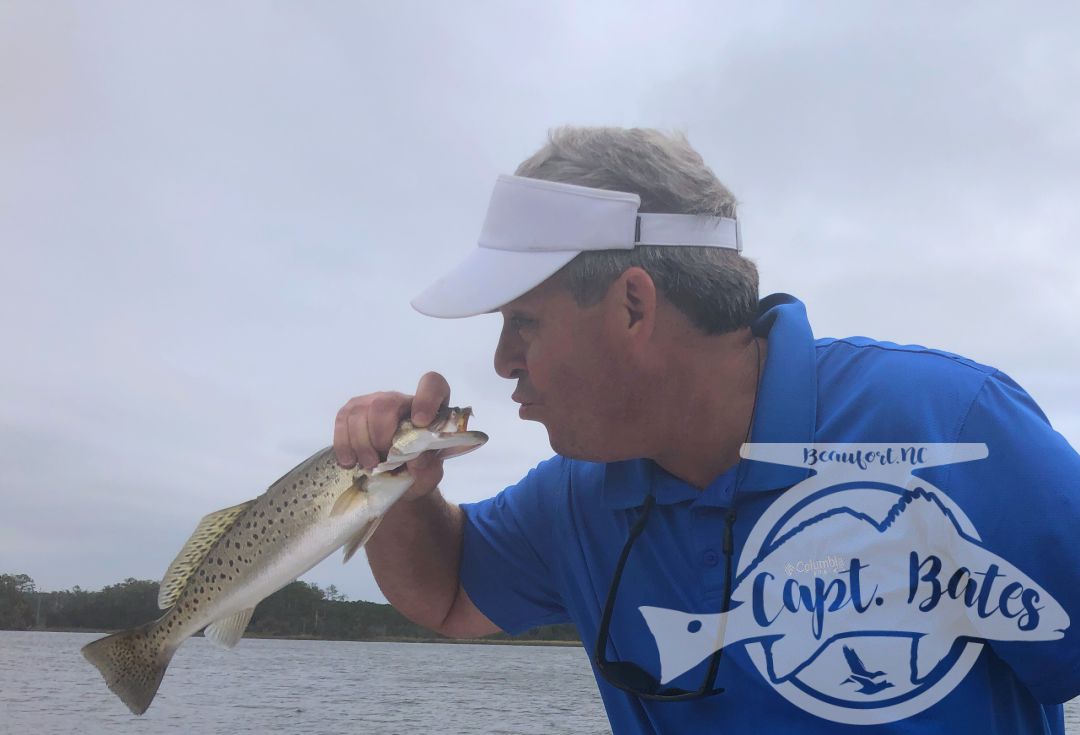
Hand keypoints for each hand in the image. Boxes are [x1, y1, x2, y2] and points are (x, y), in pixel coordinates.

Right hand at [333, 372, 450, 500]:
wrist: (394, 475)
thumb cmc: (415, 469)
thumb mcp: (428, 473)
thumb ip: (429, 468)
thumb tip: (416, 459)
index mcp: (429, 409)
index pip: (432, 385)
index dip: (426, 399)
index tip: (421, 422)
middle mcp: (400, 399)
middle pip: (385, 404)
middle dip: (380, 436)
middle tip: (382, 461)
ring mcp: (373, 402)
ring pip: (359, 412)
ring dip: (361, 444)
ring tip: (369, 465)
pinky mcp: (351, 411)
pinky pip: (342, 420)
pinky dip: (343, 444)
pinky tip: (350, 462)